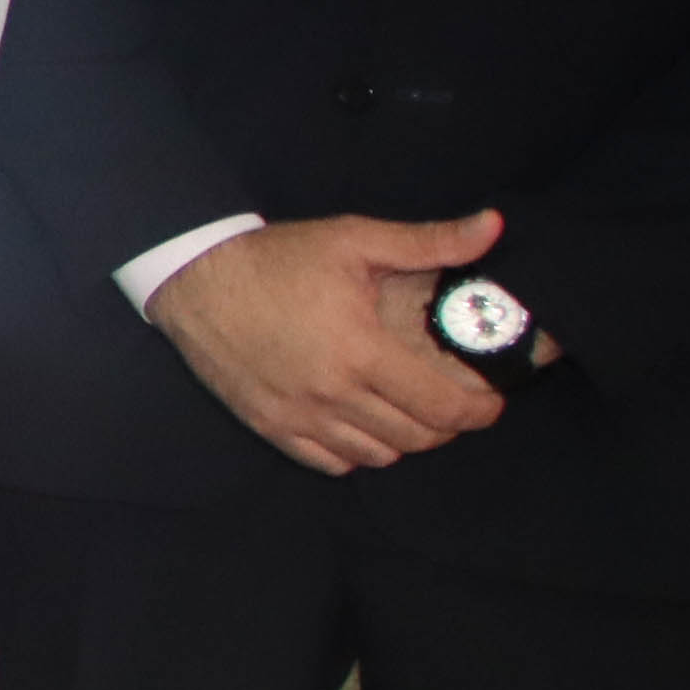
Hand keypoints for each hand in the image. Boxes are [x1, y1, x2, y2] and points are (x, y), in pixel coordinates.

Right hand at [146, 210, 512, 475]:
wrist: (194, 278)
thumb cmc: (278, 258)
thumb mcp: (355, 239)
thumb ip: (430, 242)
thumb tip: (495, 227)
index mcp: (360, 351)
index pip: (440, 405)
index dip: (478, 411)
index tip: (490, 402)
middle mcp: (331, 395)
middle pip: (414, 438)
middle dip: (447, 426)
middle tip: (452, 402)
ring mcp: (297, 416)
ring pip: (376, 455)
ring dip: (403, 439)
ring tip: (407, 412)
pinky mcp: (269, 426)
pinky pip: (330, 462)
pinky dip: (357, 451)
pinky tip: (360, 424)